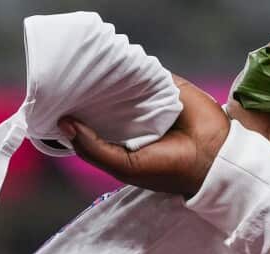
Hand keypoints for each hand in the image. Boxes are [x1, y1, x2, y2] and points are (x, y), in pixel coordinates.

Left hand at [59, 75, 229, 197]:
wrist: (212, 157)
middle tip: (67, 85)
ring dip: (107, 80)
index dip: (75, 115)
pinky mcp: (165, 86)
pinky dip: (130, 69)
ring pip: (121, 84)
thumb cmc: (168, 169)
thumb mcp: (124, 166)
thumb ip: (94, 149)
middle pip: (102, 101)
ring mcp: (148, 101)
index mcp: (120, 141)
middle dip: (86, 95)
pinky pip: (143, 73)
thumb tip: (65, 123)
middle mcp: (132, 120)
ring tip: (87, 73)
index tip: (57, 105)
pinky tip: (114, 68)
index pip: (92, 123)